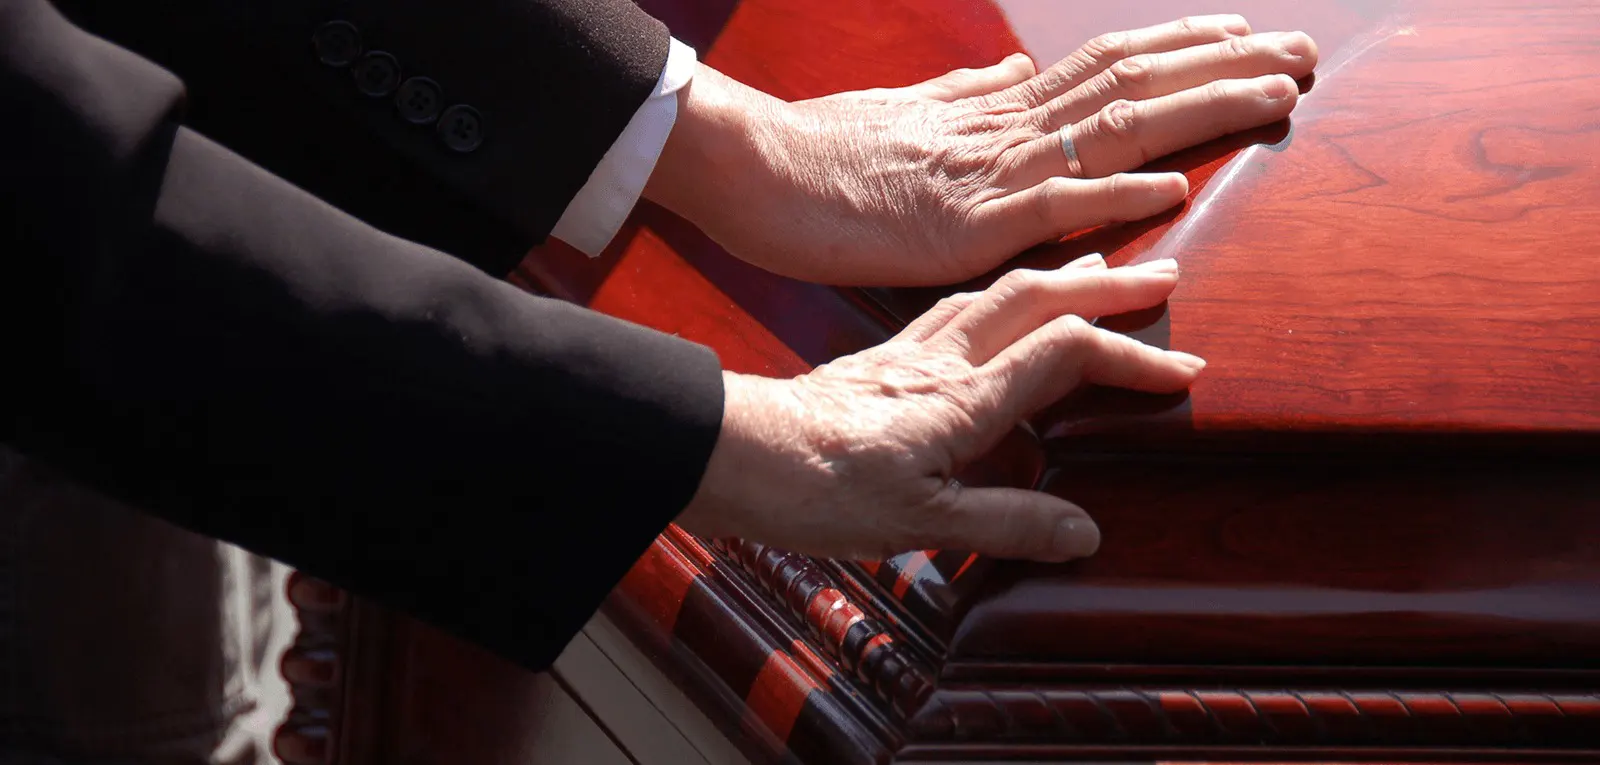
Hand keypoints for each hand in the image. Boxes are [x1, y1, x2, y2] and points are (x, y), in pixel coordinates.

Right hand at [646, 15, 1316, 285]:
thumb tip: (1011, 70)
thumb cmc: (825, 152)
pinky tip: (1174, 186)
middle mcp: (1005, 125)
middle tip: (1304, 53)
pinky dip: (1114, 194)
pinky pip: (1049, 206)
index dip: (1185, 47)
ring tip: (1276, 94)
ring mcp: (989, 171)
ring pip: (1112, 128)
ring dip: (1199, 108)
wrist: (757, 169)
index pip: (1109, 63)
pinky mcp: (962, 225)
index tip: (1250, 34)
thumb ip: (968, 97)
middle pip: (1133, 80)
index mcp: (996, 105)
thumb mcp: (909, 115)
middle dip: (1225, 63)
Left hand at [675, 254, 1201, 560]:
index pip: (1067, 353)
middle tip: (1165, 276)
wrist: (731, 454)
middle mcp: (941, 360)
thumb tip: (1086, 533)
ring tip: (1096, 270)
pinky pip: (956, 307)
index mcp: (962, 398)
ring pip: (997, 293)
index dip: (1131, 355)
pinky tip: (997, 305)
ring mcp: (908, 351)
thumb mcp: (918, 523)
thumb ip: (1006, 523)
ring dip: (1056, 278)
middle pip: (1038, 299)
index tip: (1182, 368)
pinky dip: (1000, 295)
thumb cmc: (815, 490)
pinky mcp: (880, 355)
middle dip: (1108, 286)